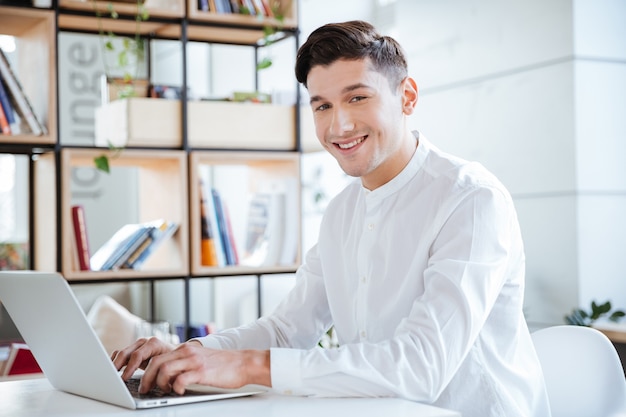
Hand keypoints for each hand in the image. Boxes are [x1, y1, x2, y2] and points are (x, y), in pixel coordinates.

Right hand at [111, 337, 176, 380]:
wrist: (177, 354)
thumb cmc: (173, 361)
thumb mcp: (169, 367)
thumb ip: (158, 373)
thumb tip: (148, 385)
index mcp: (154, 344)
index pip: (138, 355)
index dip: (129, 367)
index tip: (123, 378)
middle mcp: (144, 342)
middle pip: (126, 352)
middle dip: (118, 366)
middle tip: (113, 378)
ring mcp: (137, 345)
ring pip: (121, 353)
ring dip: (114, 364)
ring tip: (109, 376)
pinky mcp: (133, 351)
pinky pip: (120, 354)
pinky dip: (115, 362)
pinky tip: (113, 371)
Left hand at [138, 343, 270, 394]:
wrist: (244, 363)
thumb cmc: (224, 364)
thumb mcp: (200, 358)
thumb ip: (184, 362)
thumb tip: (167, 376)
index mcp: (186, 348)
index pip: (158, 357)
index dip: (146, 370)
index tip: (142, 381)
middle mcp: (188, 352)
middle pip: (156, 362)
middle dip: (146, 378)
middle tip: (145, 390)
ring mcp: (194, 361)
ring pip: (164, 369)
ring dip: (159, 383)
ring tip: (163, 391)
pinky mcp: (202, 372)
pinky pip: (181, 379)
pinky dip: (175, 388)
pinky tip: (179, 391)